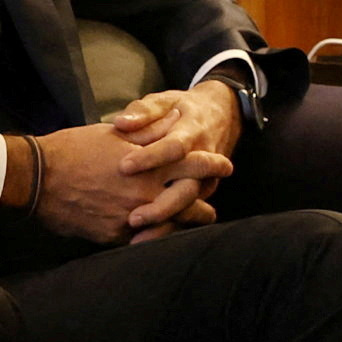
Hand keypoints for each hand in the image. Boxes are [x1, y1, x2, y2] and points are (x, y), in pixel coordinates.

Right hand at [29, 123, 208, 245]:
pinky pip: (146, 241)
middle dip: (206, 205)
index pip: (195, 164)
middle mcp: (146, 192)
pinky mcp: (116, 236)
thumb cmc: (74, 149)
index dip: (214, 165)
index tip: (226, 166)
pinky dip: (155, 236)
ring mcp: (132, 217)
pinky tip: (159, 235)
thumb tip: (175, 121)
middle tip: (213, 206)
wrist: (36, 178)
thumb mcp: (115, 134)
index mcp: (149, 164)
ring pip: (172, 226)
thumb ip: (149, 132)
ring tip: (193, 224)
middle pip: (192, 202)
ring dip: (185, 224)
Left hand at [105, 79, 244, 237]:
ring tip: (136, 238)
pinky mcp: (201, 193)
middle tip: (132, 217)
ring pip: (189, 208)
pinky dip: (168, 228)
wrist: (220, 116)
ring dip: (164, 224)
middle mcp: (204, 160)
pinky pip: (188, 215)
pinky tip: (143, 241)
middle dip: (160, 206)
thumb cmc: (182, 109)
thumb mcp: (165, 101)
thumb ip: (144, 111)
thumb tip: (121, 122)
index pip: (174, 148)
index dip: (150, 158)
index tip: (124, 166)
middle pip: (187, 189)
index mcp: (192, 133)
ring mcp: (206, 180)